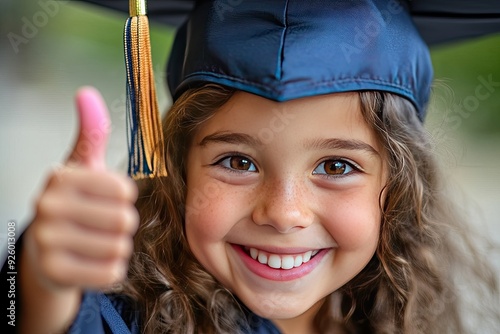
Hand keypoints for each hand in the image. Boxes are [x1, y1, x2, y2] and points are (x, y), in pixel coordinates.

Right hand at [23, 87, 138, 290]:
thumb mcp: (82, 166)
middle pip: (124, 220)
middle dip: (122, 224)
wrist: (46, 251)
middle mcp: (46, 206)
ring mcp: (46, 242)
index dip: (124, 197)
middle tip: (101, 224)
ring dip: (117, 247)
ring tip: (96, 241)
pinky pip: (111, 272)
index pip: (125, 190)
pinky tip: (92, 261)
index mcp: (60, 177)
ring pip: (120, 247)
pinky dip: (110, 269)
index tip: (107, 198)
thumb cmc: (74, 203)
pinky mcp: (54, 273)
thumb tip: (86, 92)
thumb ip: (91, 132)